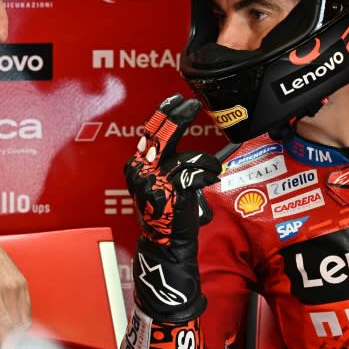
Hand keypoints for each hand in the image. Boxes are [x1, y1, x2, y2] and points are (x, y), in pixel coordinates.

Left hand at [0, 215, 30, 347]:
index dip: (7, 345)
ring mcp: (17, 283)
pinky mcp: (22, 281)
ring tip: (4, 336)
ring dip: (17, 331)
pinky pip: (27, 307)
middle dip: (10, 341)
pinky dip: (21, 318)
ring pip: (25, 318)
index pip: (5, 326)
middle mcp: (8, 288)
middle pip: (17, 326)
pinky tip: (11, 322)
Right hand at [124, 93, 220, 321]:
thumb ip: (163, 161)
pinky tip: (212, 177)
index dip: (164, 113)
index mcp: (136, 167)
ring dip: (206, 163)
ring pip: (186, 157)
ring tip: (212, 170)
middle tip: (191, 106)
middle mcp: (141, 171)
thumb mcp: (160, 183)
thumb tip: (172, 134)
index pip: (149, 133)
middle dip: (178, 118)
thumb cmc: (168, 215)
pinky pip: (196, 173)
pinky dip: (208, 173)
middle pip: (162, 135)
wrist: (167, 247)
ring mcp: (155, 182)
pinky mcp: (172, 192)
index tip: (176, 100)